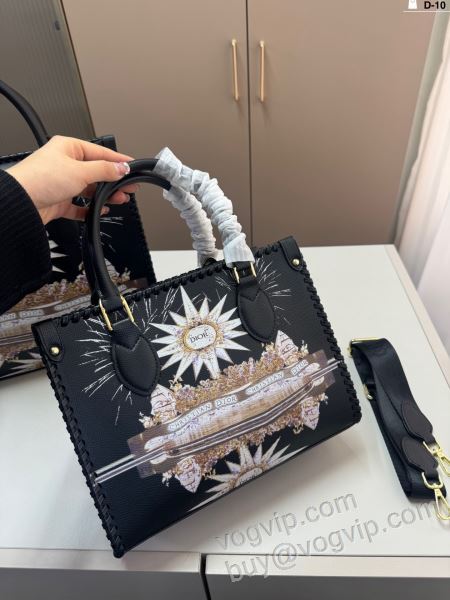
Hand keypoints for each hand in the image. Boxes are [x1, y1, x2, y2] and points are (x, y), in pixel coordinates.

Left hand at [7, 135, 137, 223]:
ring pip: (90, 189)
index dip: (118, 160)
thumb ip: (105, 170)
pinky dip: (90, 209)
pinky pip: (79, 206)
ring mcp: (61, 183)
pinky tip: (100, 210)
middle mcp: (64, 164)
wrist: (21, 202)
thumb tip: (122, 167)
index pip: (100, 152)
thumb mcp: (80, 171)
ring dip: (105, 195)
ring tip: (119, 199)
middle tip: (130, 187)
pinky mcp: (59, 201)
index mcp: (68, 148)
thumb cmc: (40, 179)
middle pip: (96, 172)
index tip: (133, 167)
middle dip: (114, 181)